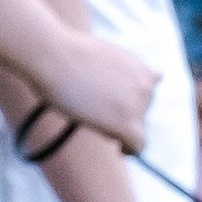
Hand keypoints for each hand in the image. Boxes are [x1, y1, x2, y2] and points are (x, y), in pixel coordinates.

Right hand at [35, 28, 154, 151]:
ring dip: (120, 127)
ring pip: (136, 128)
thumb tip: (148, 77)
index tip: (117, 106)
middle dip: (123, 113)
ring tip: (94, 117)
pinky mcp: (127, 124)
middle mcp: (145, 86)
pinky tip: (120, 149)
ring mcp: (138, 105)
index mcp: (140, 68)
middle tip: (96, 110)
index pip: (147, 92)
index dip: (130, 100)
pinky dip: (130, 149)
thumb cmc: (68, 53)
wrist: (53, 56)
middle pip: (141, 112)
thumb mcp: (101, 54)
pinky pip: (137, 145)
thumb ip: (120, 70)